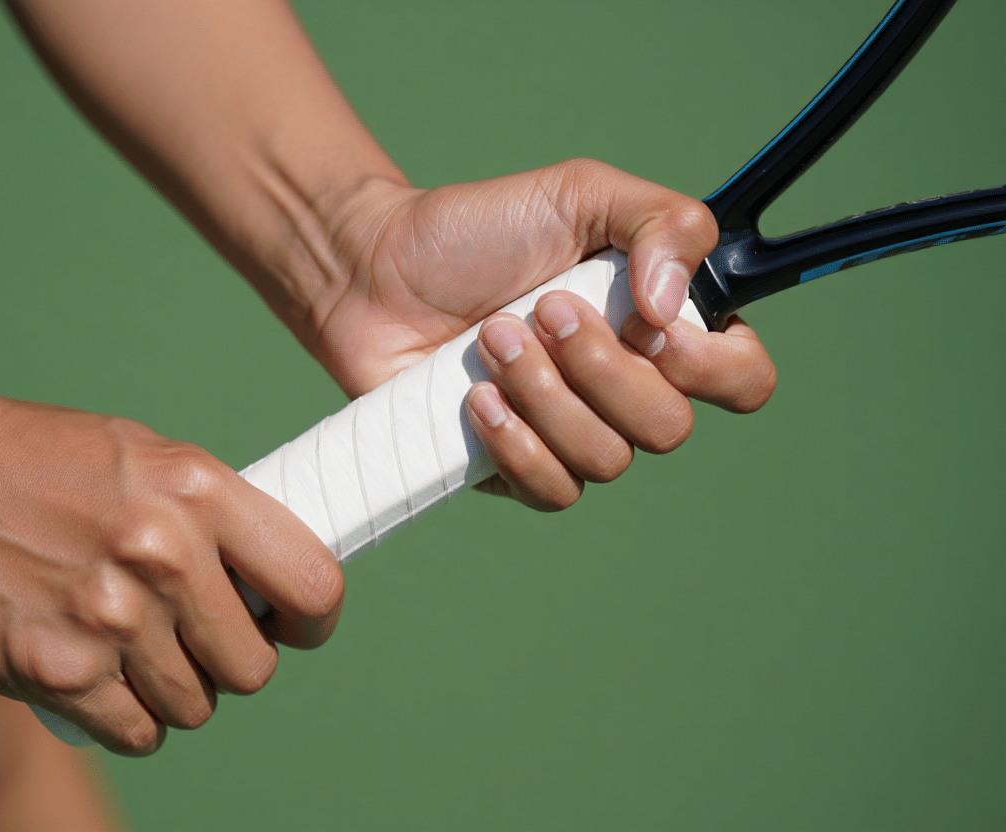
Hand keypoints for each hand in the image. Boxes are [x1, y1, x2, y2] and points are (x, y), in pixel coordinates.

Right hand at [0, 384, 342, 755]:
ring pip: (194, 707)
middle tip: (194, 638)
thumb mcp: (148, 456)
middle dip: (232, 663)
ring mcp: (110, 616)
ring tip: (132, 648)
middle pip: (254, 667)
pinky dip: (126, 719)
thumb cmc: (41, 460)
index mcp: (199, 489)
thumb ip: (215, 515)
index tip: (293, 626)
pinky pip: (136, 734)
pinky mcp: (56, 670)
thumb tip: (273, 584)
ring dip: (173, 690)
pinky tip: (101, 679)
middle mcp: (164, 553)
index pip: (314, 584)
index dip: (313, 620)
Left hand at [312, 159, 775, 506]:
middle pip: (668, 427)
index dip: (714, 368)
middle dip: (602, 367)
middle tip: (542, 309)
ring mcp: (570, 435)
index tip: (651, 324)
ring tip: (492, 336)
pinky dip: (516, 442)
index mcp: (660, 328)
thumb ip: (663, 223)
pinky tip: (476, 396)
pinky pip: (551, 490)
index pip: (742, 380)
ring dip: (545, 393)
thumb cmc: (481, 230)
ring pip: (605, 460)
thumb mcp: (582, 192)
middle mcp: (625, 391)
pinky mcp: (513, 468)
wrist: (378, 270)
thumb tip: (674, 309)